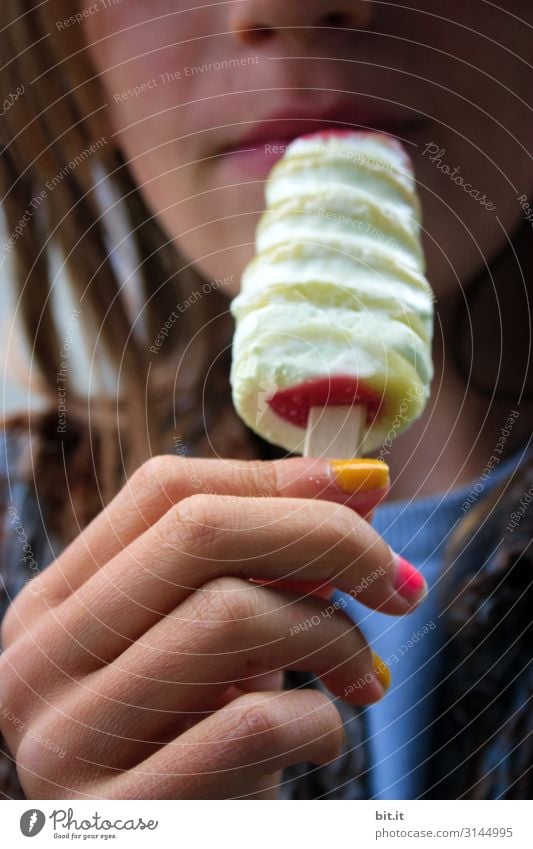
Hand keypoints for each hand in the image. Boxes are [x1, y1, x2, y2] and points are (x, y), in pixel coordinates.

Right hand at [0, 455, 424, 798]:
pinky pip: (253, 726)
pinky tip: (323, 735)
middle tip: (396, 580)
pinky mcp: (121, 818)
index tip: (366, 490)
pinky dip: (320, 720)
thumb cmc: (202, 739)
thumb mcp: (220, 640)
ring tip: (361, 673)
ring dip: (332, 637)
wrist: (183, 844)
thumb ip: (267, 563)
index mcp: (56, 604)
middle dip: (325, 536)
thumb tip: (359, 482)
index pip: (163, 489)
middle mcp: (39, 661)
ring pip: (229, 615)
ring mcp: (65, 742)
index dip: (276, 478)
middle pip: (198, 531)